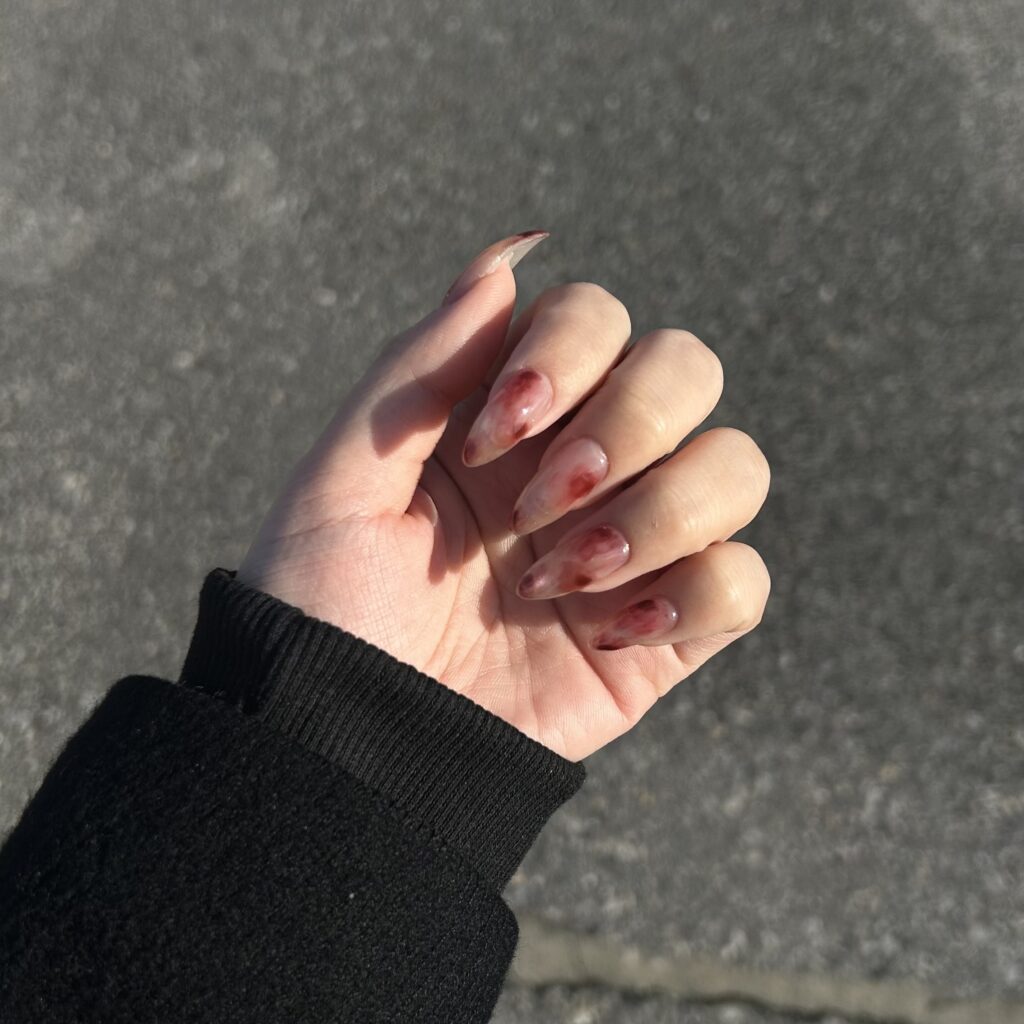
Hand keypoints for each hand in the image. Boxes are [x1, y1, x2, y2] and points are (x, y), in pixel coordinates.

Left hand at [236, 231, 770, 759]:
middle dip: (630, 423)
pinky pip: (746, 582)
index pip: (600, 317)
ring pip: (737, 466)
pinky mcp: (664, 633)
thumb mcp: (344, 478)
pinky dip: (701, 593)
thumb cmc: (326, 609)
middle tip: (542, 506)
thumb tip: (509, 256)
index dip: (566, 356)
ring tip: (564, 579)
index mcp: (509, 418)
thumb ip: (421, 363)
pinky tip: (613, 631)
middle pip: (689, 368)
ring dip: (663, 512)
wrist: (346, 746)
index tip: (489, 440)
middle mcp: (583, 467)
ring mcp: (632, 547)